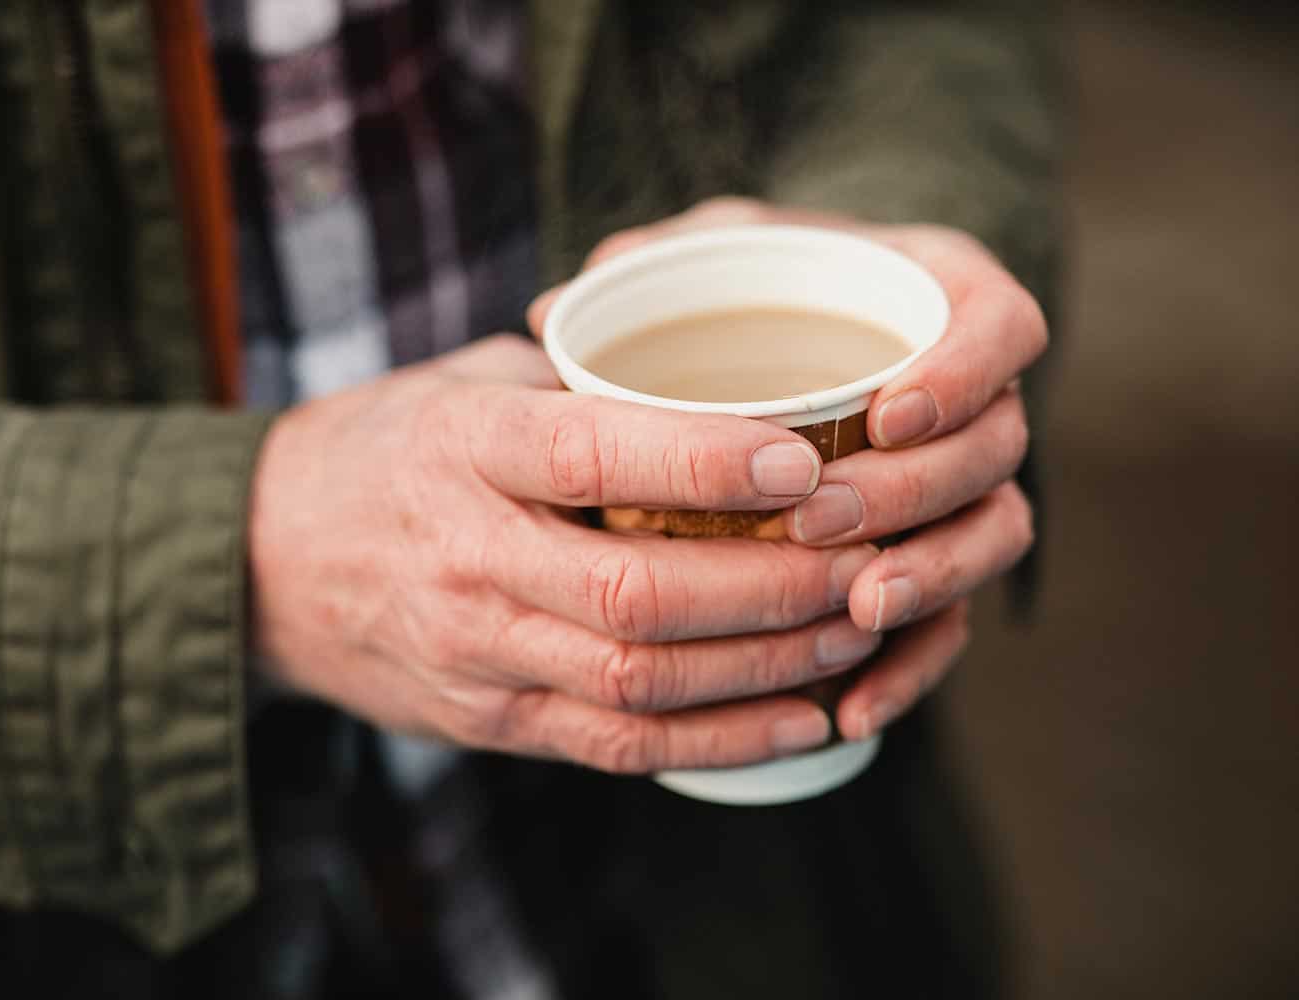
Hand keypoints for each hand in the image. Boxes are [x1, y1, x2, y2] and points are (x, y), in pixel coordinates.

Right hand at [249, 334, 882, 772]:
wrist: (264, 561)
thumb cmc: (387, 450)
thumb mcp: (460, 383)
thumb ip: (574, 382)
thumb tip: (723, 368)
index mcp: (461, 446)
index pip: (589, 453)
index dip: (705, 458)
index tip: (805, 454)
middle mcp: (466, 555)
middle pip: (637, 593)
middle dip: (773, 585)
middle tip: (870, 556)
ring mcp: (473, 651)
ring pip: (638, 680)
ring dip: (767, 665)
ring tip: (856, 629)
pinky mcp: (487, 721)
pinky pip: (616, 745)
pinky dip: (720, 739)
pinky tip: (803, 719)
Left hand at [529, 197, 1047, 740]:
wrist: (779, 349)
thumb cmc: (748, 293)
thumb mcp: (713, 255)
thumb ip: (659, 263)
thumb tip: (551, 314)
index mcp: (940, 301)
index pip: (1000, 326)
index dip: (962, 372)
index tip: (887, 412)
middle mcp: (973, 396)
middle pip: (994, 448)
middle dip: (916, 490)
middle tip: (822, 520)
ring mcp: (965, 483)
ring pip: (990, 535)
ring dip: (931, 577)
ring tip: (857, 609)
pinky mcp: (939, 558)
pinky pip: (952, 622)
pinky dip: (910, 668)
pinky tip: (851, 710)